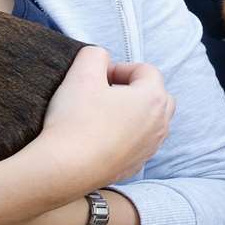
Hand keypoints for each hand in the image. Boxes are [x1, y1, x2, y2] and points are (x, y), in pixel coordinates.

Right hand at [18, 46, 172, 194]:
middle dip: (133, 89)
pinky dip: (125, 136)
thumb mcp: (81, 73)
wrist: (65, 169)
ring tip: (102, 114)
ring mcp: (150, 148)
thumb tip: (100, 58)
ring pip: (150, 121)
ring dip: (131, 113)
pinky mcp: (135, 166)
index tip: (97, 77)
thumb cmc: (75, 120)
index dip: (119, 68)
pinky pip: (137, 144)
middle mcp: (160, 124)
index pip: (145, 70)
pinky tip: (99, 138)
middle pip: (156, 95)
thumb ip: (95, 54)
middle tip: (103, 93)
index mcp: (153, 98)